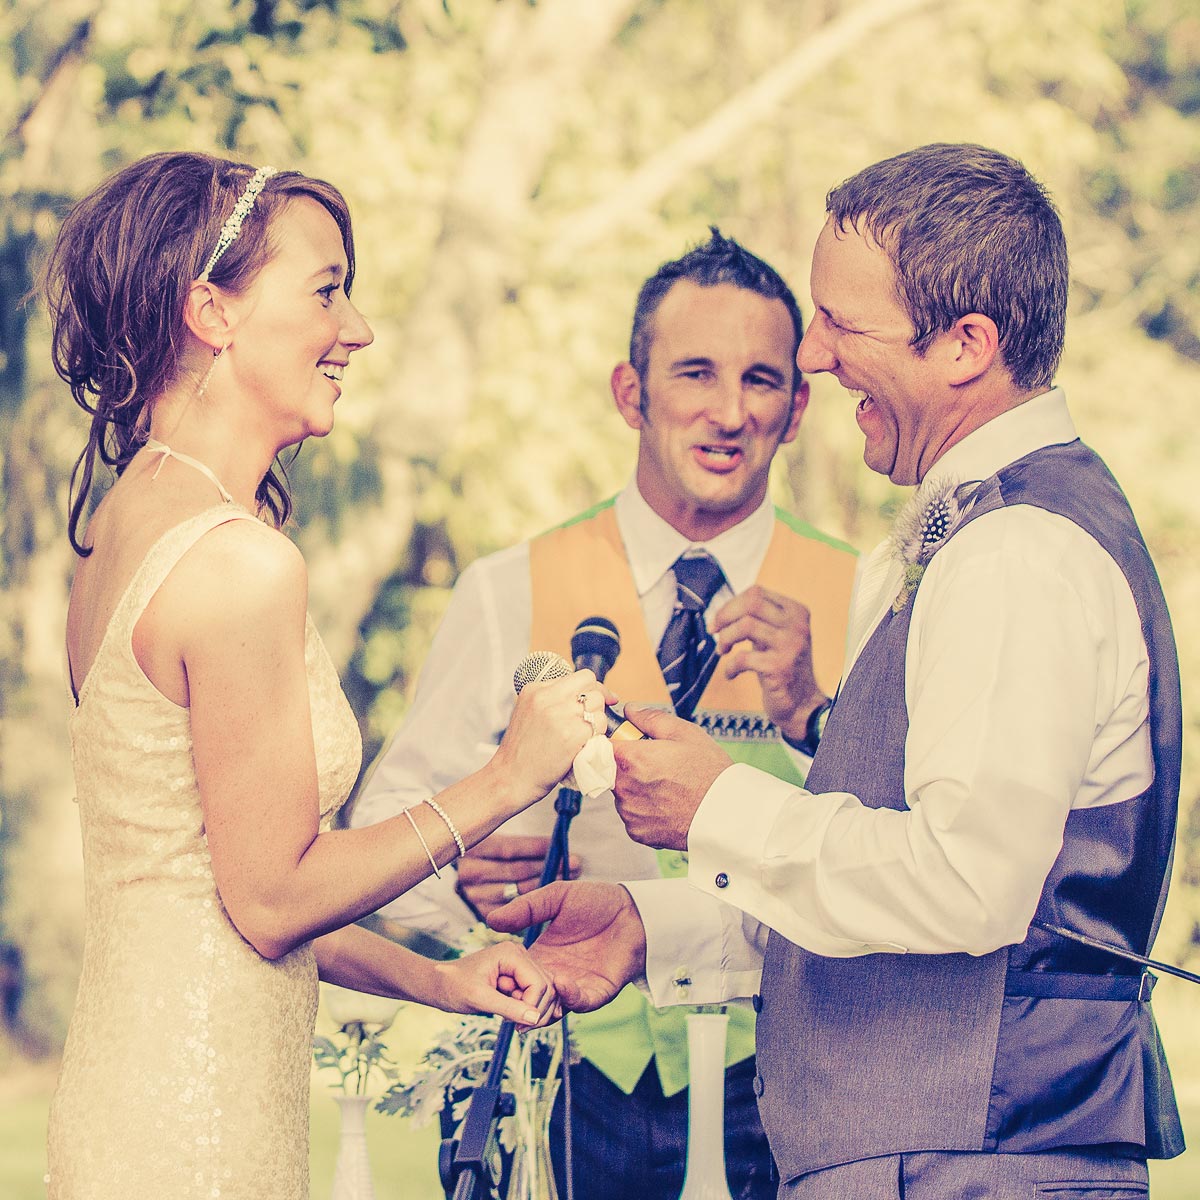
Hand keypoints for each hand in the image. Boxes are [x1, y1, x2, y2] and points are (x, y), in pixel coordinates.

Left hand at [432, 941, 560, 1029]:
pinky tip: (514, 1017)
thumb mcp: (479, 999)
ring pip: (545, 993)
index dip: (533, 1008)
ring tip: (511, 1020)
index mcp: (512, 953)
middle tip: (516, 1026)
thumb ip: (508, 1008)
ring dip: (532, 1012)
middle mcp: (520, 955)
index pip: (540, 984)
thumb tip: (535, 1018)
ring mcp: (521, 966)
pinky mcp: (519, 977)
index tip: (517, 1025)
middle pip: (547, 988)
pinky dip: (529, 1010)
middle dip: (535, 1011)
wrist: (440, 984)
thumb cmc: (453, 986)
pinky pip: (536, 996)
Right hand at [456, 832, 580, 918]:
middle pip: (516, 870)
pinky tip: (552, 893)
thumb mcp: (495, 827)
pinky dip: (534, 900)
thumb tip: (546, 816)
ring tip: (568, 875)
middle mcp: (468, 873)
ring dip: (546, 882)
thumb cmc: (486, 841)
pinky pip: (513, 907)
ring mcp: (473, 895)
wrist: (449, 857)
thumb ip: (515, 825)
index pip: (511, 848)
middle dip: (549, 865)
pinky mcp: (480, 911)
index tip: (562, 845)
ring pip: (518, 889)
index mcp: (472, 847)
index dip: (539, 848)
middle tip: (575, 862)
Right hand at [488, 881, 645, 1012]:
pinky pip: (581, 1002)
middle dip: (520, 1002)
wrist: (633, 908)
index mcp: (544, 954)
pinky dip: (570, 997)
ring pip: (554, 1007)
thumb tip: (491, 920)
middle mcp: (558, 973)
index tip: (492, 979)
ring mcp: (578, 985)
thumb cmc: (596, 900)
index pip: (519, 976)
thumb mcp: (556, 898)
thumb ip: (526, 909)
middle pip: (533, 998)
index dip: (506, 981)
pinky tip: (560, 982)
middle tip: (505, 999)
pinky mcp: (599, 991)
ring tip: (530, 995)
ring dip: (543, 1005)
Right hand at [491, 668, 608, 801]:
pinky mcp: (572, 734)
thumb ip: (552, 699)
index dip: (591, 689)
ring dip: (597, 720)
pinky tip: (584, 745)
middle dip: (597, 703)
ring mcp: (561, 714)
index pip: (580, 676)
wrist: (510, 777)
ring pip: (599, 705)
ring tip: (583, 735)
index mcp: (536, 689)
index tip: (594, 701)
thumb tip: (588, 693)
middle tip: (590, 720)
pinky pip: (600, 725)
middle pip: (593, 687)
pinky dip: (597, 736)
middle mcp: (547, 697)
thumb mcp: (528, 712)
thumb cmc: (521, 750)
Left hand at [611, 706, 731, 849]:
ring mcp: (629, 812)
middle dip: (628, 766)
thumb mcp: (683, 733)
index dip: (615, 742)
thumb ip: (649, 719)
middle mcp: (623, 787)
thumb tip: (629, 711)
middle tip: (658, 766)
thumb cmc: (707, 771)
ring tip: (667, 787)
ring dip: (636, 789)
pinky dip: (645, 810)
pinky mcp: (637, 832)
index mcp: (630, 759)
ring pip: (622, 794)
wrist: (725, 813)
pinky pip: (633, 815)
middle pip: (611, 770)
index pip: (601, 745)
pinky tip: (667, 805)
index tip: (629, 743)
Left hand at [712, 586, 826, 742]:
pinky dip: (730, 666)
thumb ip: (757, 619)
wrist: (801, 703)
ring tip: (722, 651)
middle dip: (725, 615)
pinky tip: (731, 674)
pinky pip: (743, 658)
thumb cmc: (782, 668)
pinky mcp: (779, 667)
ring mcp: (790, 645)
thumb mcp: (774, 636)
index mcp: (796, 612)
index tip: (719, 620)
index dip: (731, 604)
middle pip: (751, 602)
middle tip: (714, 631)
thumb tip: (722, 610)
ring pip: (745, 625)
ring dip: (725, 638)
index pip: (756, 592)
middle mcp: (796, 625)